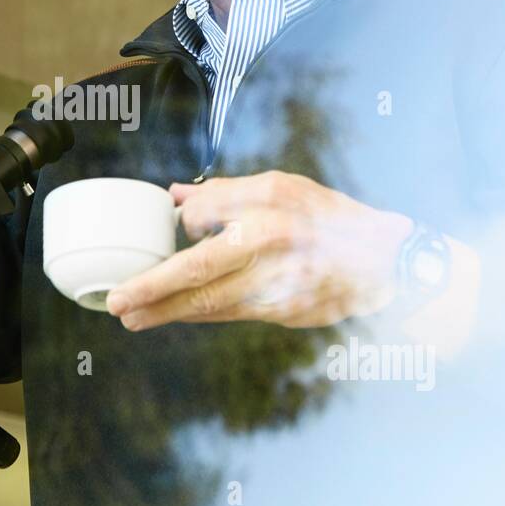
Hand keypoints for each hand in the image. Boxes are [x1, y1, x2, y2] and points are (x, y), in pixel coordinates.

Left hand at [105, 171, 412, 330]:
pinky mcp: (286, 313)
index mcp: (270, 209)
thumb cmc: (328, 219)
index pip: (207, 220)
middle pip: (201, 273)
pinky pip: (232, 314)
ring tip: (133, 317)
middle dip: (153, 291)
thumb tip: (175, 198)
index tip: (155, 234)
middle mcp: (274, 248)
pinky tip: (175, 314)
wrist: (385, 263)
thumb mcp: (281, 188)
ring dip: (168, 312)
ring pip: (213, 304)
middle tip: (118, 303)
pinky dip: (201, 315)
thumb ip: (225, 193)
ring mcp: (282, 287)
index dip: (177, 231)